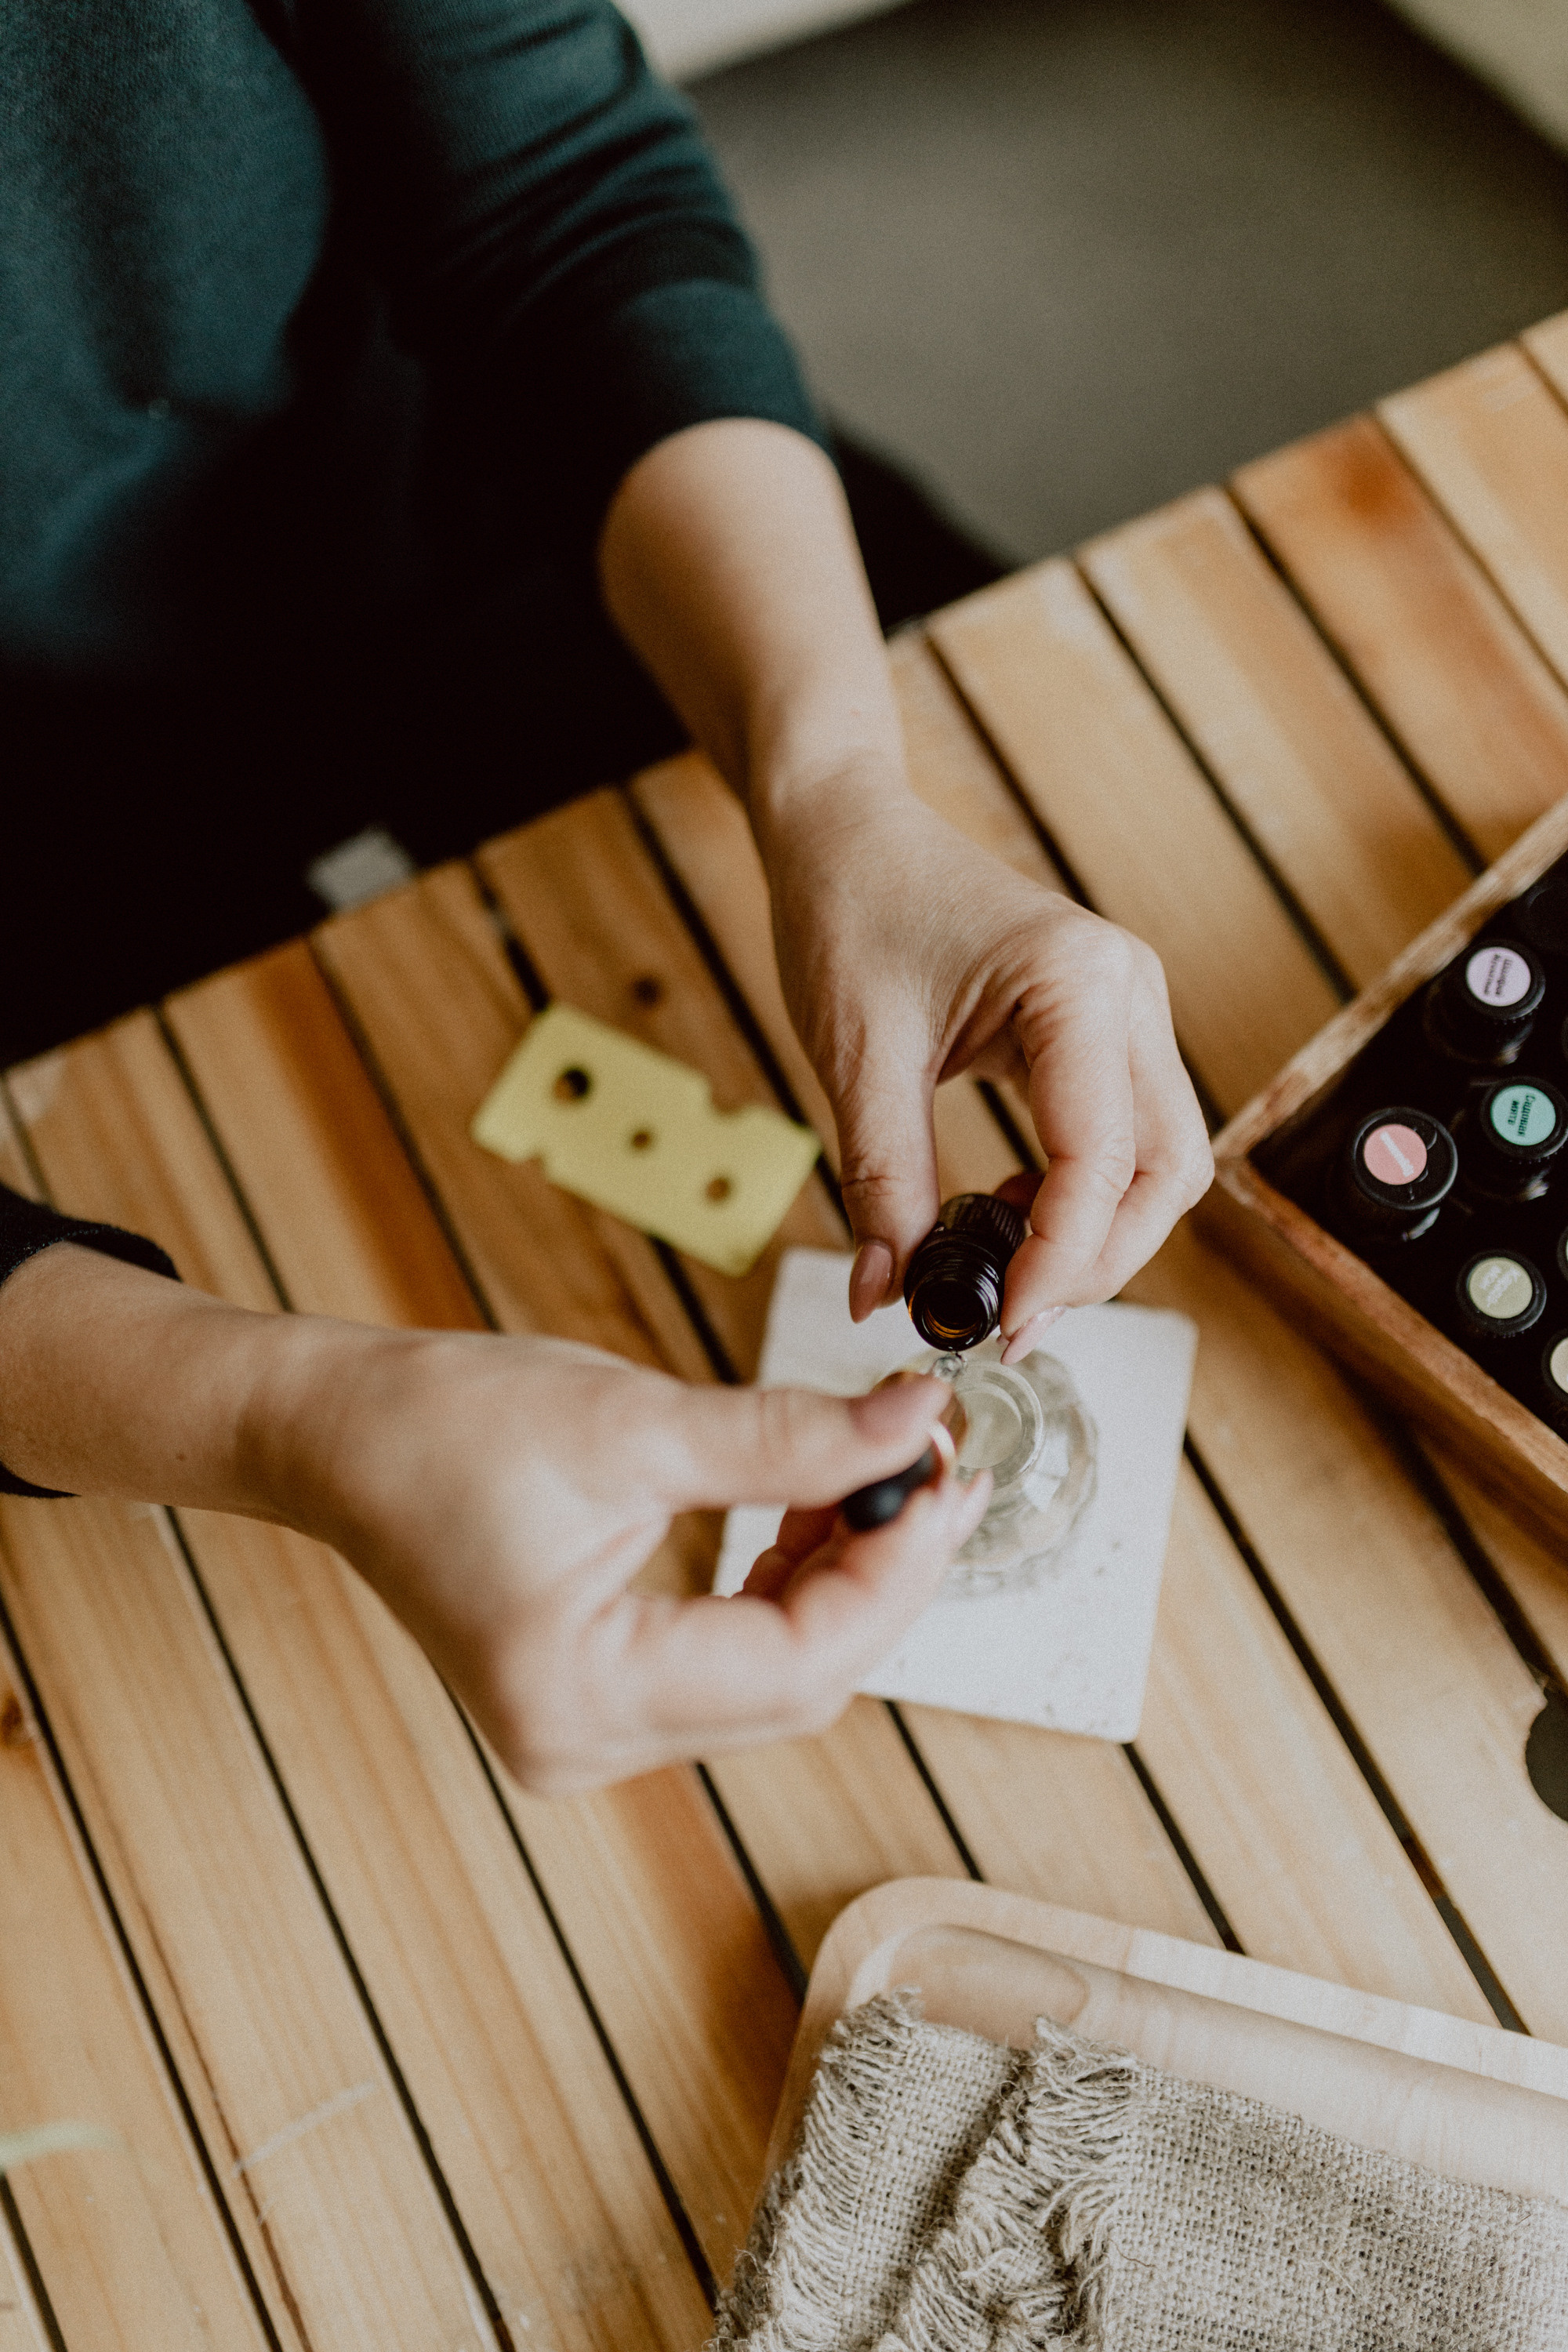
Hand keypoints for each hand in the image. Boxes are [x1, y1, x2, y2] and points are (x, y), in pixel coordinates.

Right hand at [0, 1247, 985, 1791]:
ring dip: (841, 1581)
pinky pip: (727, 1662)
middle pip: (796, 1684)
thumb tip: (918, 1422)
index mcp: (580, 1694)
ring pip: (772, 1678)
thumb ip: (789, 1438)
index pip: (797, 1662)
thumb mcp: (632, 1421)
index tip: (952, 1473)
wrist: (336, 1433)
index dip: (896, 1570)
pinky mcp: (592, 1700)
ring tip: (887, 1474)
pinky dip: (783, 1590)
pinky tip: (814, 1509)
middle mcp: (584, 1745)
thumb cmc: (449, 1421)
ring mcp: (586, 1735)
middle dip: (882, 1575)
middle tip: (940, 1468)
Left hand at [764, 771, 1212, 1348]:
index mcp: (1078, 982)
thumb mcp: (855, 1058)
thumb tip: (886, 1298)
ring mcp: (1127, 1007)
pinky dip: (1079, 1195)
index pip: (1103, 1158)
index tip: (1000, 1323)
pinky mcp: (1104, 1028)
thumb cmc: (850, 909)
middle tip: (1008, 1317)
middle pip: (1167, 1171)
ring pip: (1159, 1161)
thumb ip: (882, 1183)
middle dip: (1098, 1261)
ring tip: (999, 1272)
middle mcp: (1128, 991)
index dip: (1061, 1259)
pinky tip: (1005, 1211)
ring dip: (1095, 1235)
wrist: (846, 829)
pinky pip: (1123, 1135)